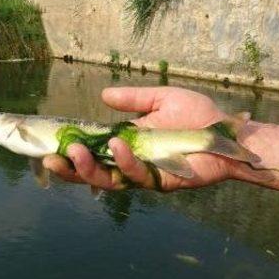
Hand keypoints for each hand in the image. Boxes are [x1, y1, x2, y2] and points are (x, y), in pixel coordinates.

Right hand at [43, 87, 252, 190]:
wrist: (228, 131)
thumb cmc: (198, 116)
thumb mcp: (160, 100)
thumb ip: (133, 99)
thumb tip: (103, 96)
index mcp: (128, 145)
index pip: (93, 153)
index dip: (71, 152)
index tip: (50, 145)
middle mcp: (133, 163)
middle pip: (94, 174)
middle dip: (71, 169)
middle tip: (52, 158)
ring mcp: (147, 175)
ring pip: (110, 181)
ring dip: (90, 168)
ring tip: (75, 151)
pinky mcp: (163, 182)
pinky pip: (139, 177)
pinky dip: (126, 162)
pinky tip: (118, 146)